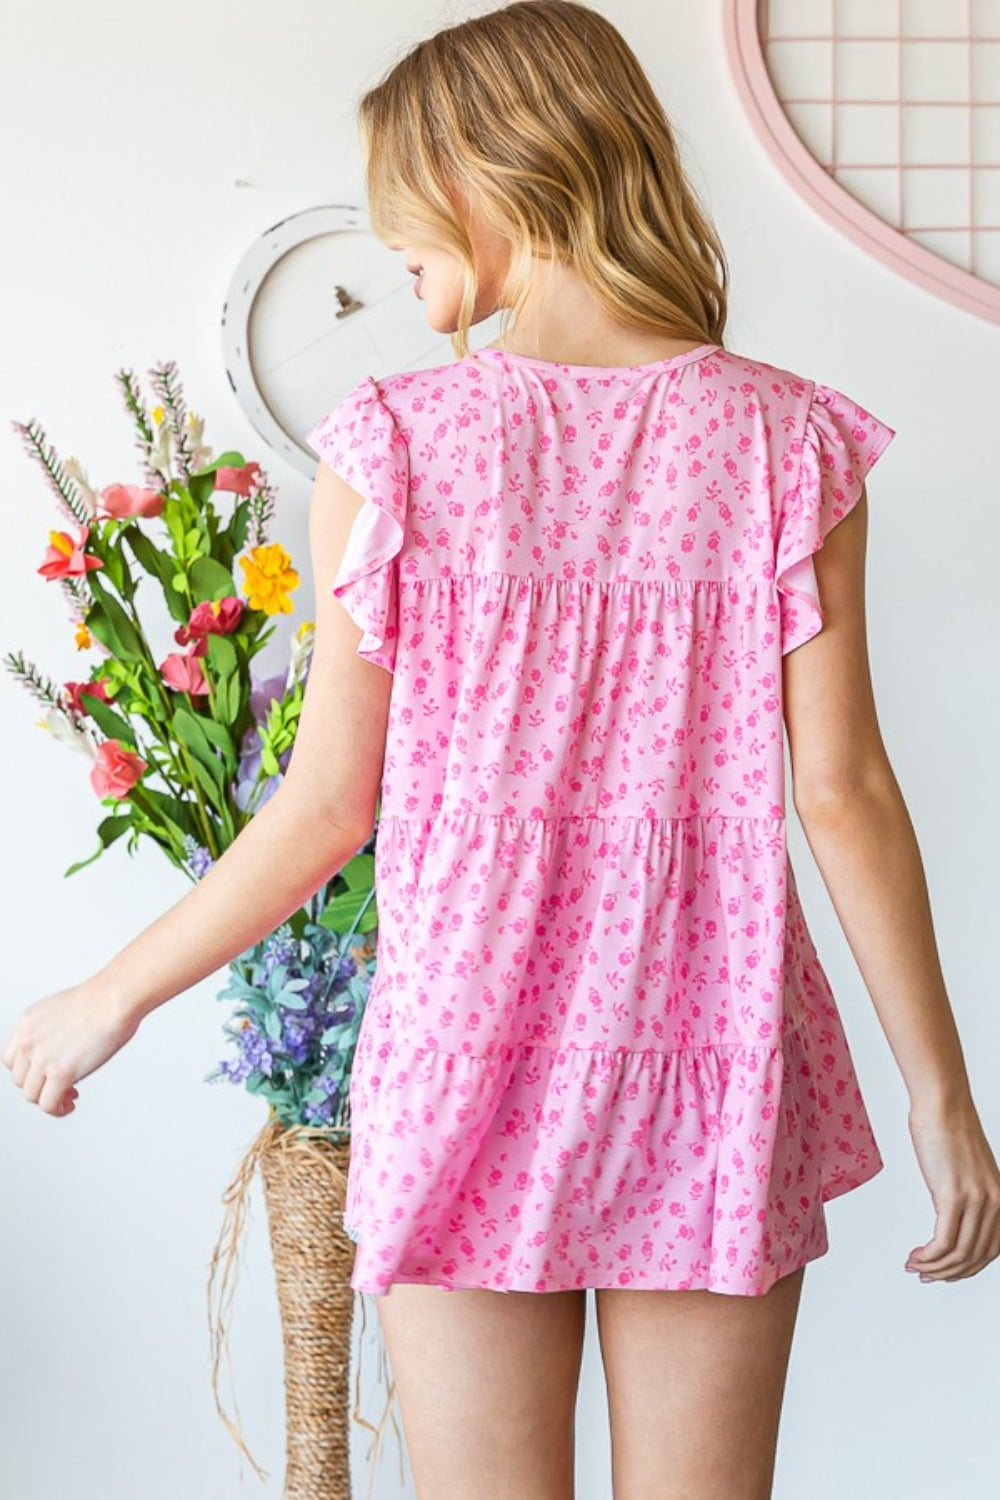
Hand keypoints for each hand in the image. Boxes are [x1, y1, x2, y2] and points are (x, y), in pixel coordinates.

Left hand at [2, 977, 140, 1116]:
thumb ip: (50, 1031)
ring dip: (49, 1100)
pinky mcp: (60, 1073)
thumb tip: (59, 1051)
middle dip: (39, 1086)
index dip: (28, 1072)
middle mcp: (28, 1041)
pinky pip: (48, 1104)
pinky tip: (69, 1105)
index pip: (11, 1060)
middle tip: (60, 1087)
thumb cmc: (101, 1000)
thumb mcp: (60, 1010)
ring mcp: (42, 1058)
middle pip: (20, 1079)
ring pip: (32, 1095)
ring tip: (68, 1097)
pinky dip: (57, 1110)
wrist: (114, 998)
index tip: (44, 1075)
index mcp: (26, 1024)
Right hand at [905, 1098, 999, 1282]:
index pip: (991, 1251)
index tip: (944, 1273)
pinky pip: (944, 1241)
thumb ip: (968, 1195)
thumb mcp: (968, 1170)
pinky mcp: (953, 1196)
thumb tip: (952, 1217)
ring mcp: (976, 1201)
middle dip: (949, 1273)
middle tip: (924, 1275)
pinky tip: (915, 1255)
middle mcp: (995, 1204)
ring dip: (934, 1266)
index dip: (967, 1269)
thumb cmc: (949, 1129)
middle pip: (975, 1257)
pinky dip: (928, 1256)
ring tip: (914, 1265)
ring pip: (959, 1254)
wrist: (942, 1104)